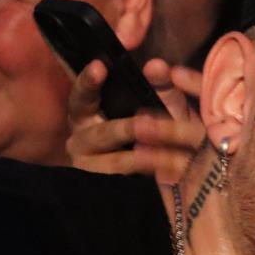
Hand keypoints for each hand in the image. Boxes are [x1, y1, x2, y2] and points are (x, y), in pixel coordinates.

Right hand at [66, 58, 205, 184]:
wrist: (173, 170)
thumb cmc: (158, 128)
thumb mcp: (162, 103)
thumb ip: (161, 84)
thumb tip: (157, 66)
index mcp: (88, 112)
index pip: (81, 95)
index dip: (88, 81)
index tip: (100, 68)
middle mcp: (81, 138)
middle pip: (100, 133)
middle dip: (125, 128)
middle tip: (146, 122)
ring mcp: (88, 166)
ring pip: (115, 161)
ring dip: (140, 155)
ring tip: (160, 150)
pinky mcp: (100, 188)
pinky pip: (123, 182)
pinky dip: (145, 175)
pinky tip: (161, 170)